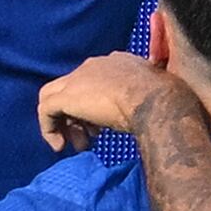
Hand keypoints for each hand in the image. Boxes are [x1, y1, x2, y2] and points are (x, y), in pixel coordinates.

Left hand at [38, 52, 170, 152]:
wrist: (157, 101)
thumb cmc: (164, 102)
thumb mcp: (155, 97)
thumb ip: (144, 100)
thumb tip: (148, 114)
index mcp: (116, 63)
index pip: (93, 81)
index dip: (94, 105)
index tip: (101, 127)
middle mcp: (94, 65)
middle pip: (71, 88)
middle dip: (76, 116)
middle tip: (87, 139)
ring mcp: (78, 79)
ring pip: (53, 97)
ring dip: (62, 124)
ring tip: (75, 146)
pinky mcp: (67, 96)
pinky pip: (46, 111)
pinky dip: (49, 129)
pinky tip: (59, 146)